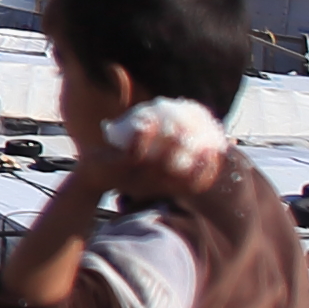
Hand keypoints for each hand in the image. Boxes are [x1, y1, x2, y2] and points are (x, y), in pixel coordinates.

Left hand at [75, 96, 226, 200]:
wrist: (90, 176)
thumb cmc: (125, 166)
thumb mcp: (149, 164)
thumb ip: (168, 153)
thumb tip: (190, 131)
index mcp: (163, 188)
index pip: (193, 187)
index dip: (209, 172)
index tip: (218, 153)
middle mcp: (153, 187)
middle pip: (181, 178)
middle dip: (197, 161)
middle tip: (207, 140)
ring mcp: (136, 178)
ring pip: (160, 165)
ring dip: (172, 144)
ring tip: (180, 126)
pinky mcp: (119, 168)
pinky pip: (135, 152)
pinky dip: (144, 135)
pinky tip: (150, 118)